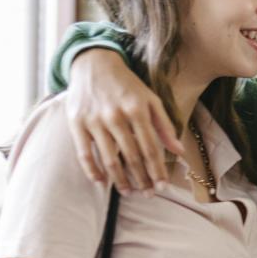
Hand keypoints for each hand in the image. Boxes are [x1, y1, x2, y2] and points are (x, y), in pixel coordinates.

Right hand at [66, 49, 184, 193]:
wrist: (93, 63)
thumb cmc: (126, 85)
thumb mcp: (150, 99)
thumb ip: (165, 125)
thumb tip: (179, 151)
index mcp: (138, 110)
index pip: (151, 148)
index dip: (157, 170)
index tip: (163, 186)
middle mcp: (117, 116)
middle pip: (132, 157)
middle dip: (142, 179)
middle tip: (147, 194)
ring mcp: (95, 121)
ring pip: (110, 159)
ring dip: (120, 180)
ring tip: (129, 192)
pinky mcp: (77, 123)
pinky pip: (85, 154)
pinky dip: (93, 171)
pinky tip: (102, 182)